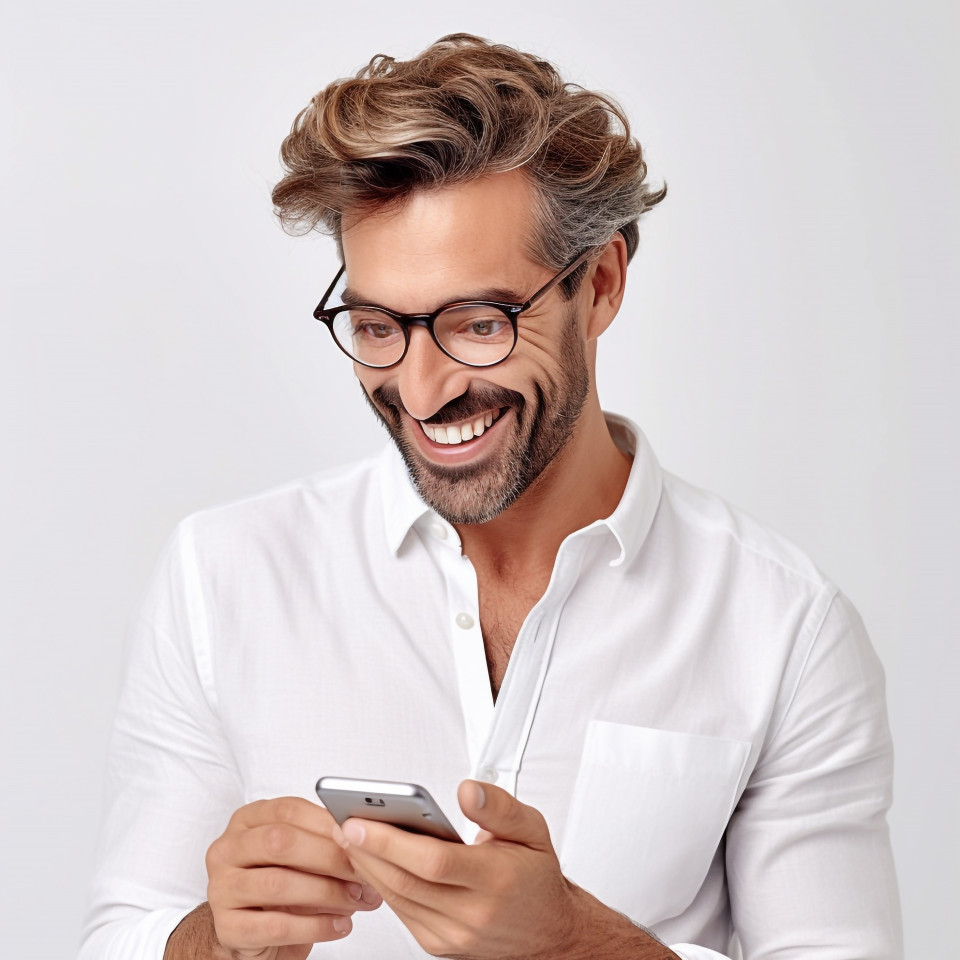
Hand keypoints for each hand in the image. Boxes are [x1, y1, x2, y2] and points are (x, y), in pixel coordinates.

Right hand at [204, 797, 382, 959]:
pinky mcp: (226, 927)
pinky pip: (276, 926)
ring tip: (356, 900)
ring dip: (327, 893)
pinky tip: (340, 925)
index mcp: (247, 820)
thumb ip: (323, 841)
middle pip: (280, 843)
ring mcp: (221, 888)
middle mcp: (227, 849)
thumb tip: (365, 839)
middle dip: (329, 857)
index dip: (326, 823)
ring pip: (278, 884)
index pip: (288, 810)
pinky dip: (316, 926)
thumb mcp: (299, 855)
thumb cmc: (281, 885)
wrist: (250, 934)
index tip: (358, 836)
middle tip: (362, 872)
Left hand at [333, 781, 669, 958]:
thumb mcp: (532, 829)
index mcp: (496, 880)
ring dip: (368, 867)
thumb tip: (467, 791)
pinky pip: (402, 912)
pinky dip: (382, 884)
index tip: (361, 821)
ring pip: (398, 898)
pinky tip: (371, 861)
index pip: (434, 862)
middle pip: (406, 881)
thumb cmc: (536, 877)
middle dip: (367, 851)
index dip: (391, 842)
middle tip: (343, 822)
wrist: (549, 932)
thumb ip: (499, 806)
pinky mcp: (439, 945)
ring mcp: (453, 935)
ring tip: (350, 836)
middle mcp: (473, 914)